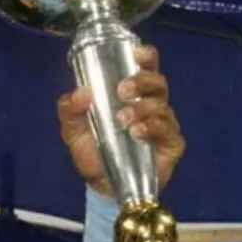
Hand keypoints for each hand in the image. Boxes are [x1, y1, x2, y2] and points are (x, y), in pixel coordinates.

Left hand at [56, 45, 184, 196]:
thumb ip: (70, 112)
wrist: (102, 188)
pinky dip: (153, 127)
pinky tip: (137, 132)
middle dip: (142, 81)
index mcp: (132, 95)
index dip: (146, 57)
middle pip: (158, 82)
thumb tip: (80, 92)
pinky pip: (168, 130)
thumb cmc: (93, 154)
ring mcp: (164, 125)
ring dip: (143, 107)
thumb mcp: (74, 133)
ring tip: (123, 119)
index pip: (146, 68)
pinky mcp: (171, 145)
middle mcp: (152, 105)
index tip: (137, 53)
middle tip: (122, 91)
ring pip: (163, 105)